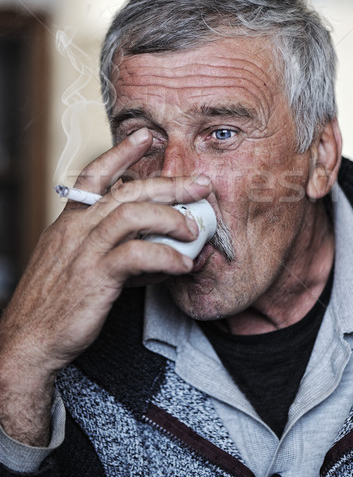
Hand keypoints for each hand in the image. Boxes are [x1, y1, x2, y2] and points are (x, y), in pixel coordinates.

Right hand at [0, 128, 211, 444]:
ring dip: (169, 217)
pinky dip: (165, 256)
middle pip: (126, 191)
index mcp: (71, 222)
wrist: (30, 339)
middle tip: (198, 183)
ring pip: (131, 214)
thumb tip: (157, 247)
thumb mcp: (79, 265)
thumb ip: (114, 250)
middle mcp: (76, 229)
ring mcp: (84, 250)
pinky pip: (136, 255)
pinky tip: (182, 265)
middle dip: (167, 183)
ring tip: (193, 229)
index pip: (96, 175)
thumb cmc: (57, 303)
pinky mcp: (94, 276)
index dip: (121, 153)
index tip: (146, 137)